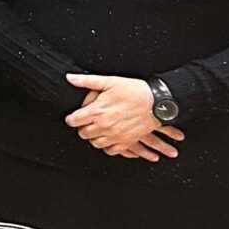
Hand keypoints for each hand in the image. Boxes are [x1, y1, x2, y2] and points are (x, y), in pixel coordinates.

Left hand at [65, 73, 182, 160]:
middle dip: (82, 128)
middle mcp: (105, 125)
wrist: (158, 102)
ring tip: (96, 130)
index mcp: (97, 111)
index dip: (72, 118)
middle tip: (86, 122)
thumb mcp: (110, 81)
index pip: (74, 120)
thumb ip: (87, 81)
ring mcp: (116, 135)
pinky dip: (107, 147)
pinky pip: (111, 151)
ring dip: (93, 137)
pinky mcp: (127, 141)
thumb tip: (70, 78)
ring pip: (95, 143)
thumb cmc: (135, 91)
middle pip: (83, 133)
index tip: (74, 117)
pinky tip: (108, 139)